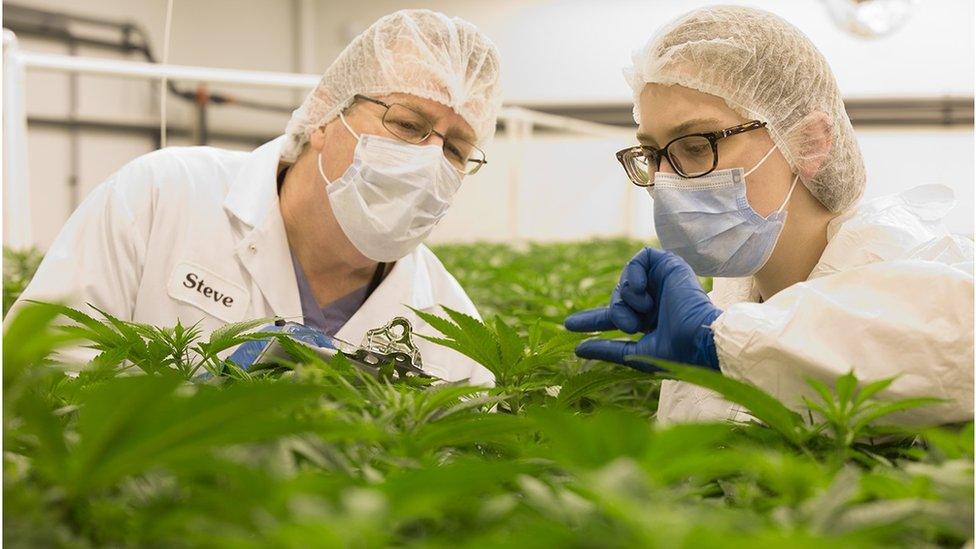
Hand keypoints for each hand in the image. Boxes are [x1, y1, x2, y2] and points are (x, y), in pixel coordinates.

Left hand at [564, 248, 721, 371]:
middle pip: (615, 300)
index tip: (568, 325)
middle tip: (630, 325)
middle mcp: (654, 300)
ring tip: (644, 309)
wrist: (698, 339)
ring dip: (626, 297)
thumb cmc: (673, 352)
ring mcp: (661, 283)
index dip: (590, 319)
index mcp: (648, 320)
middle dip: (615, 312)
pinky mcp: (669, 265)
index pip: (612, 317)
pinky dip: (633, 273)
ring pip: (624, 282)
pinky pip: (639, 258)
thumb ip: (607, 349)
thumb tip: (578, 349)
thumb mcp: (633, 353)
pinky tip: (641, 289)